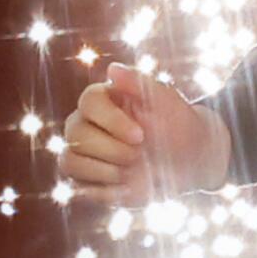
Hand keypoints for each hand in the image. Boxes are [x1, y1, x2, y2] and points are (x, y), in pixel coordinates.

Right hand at [60, 62, 231, 205]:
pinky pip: (76, 187)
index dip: (111, 120)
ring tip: (132, 168)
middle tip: (139, 152)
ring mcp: (84, 152)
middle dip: (112, 148)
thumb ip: (139, 82)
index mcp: (104, 98)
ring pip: (69, 160)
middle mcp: (87, 123)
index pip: (88, 101)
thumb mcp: (164, 98)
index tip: (140, 134)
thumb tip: (112, 68)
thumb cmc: (175, 121)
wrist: (186, 157)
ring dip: (105, 169)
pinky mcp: (86, 180)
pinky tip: (126, 185)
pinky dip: (103, 189)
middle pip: (75, 133)